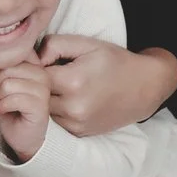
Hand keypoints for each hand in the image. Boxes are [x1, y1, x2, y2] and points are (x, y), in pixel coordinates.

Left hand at [0, 62, 51, 160]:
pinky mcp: (41, 106)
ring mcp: (43, 90)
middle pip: (6, 68)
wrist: (22, 137)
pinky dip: (3, 107)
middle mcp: (42, 74)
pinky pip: (12, 100)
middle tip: (0, 97)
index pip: (10, 54)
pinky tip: (7, 112)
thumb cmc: (11, 110)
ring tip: (5, 105)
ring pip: (7, 84)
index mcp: (34, 65)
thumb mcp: (0, 84)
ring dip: (0, 98)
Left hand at [39, 36, 176, 136]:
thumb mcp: (86, 43)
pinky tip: (62, 99)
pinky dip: (53, 112)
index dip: (32, 67)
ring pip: (42, 111)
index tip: (36, 62)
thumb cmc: (115, 61)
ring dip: (42, 100)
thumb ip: (54, 45)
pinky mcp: (79, 132)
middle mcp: (73, 107)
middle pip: (35, 96)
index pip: (34, 75)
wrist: (144, 87)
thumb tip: (32, 57)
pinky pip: (54, 122)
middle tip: (41, 74)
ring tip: (51, 87)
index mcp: (73, 81)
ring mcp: (76, 123)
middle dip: (34, 85)